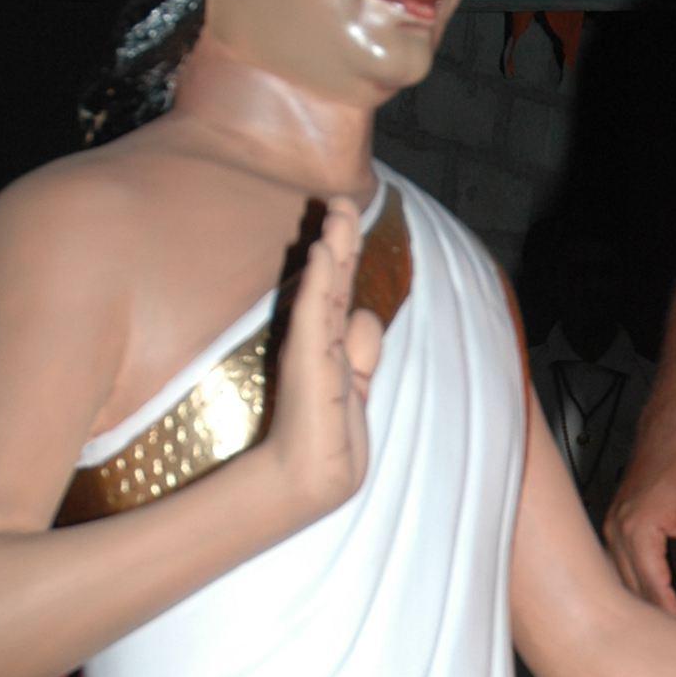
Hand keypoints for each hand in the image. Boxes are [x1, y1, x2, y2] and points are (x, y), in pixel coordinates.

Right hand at [264, 198, 382, 526]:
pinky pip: (317, 309)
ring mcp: (312, 345)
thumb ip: (362, 351)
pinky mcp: (308, 357)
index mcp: (331, 345)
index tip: (347, 221)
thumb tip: (368, 312)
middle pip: (334, 280)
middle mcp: (319, 339)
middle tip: (341, 199)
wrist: (312, 477)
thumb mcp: (357, 385)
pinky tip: (323, 250)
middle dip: (340, 239)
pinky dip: (320, 278)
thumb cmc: (330, 437)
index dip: (345, 257)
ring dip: (332, 245)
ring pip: (327, 286)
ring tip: (337, 209)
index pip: (341, 292)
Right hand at [604, 431, 675, 612]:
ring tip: (667, 627)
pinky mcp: (614, 528)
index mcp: (638, 531)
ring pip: (624, 581)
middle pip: (634, 590)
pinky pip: (621, 566)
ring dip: (644, 602)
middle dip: (656, 616)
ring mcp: (611, 531)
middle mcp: (616, 533)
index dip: (671, 616)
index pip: (653, 588)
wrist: (667, 438)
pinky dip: (637, 584)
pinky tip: (653, 599)